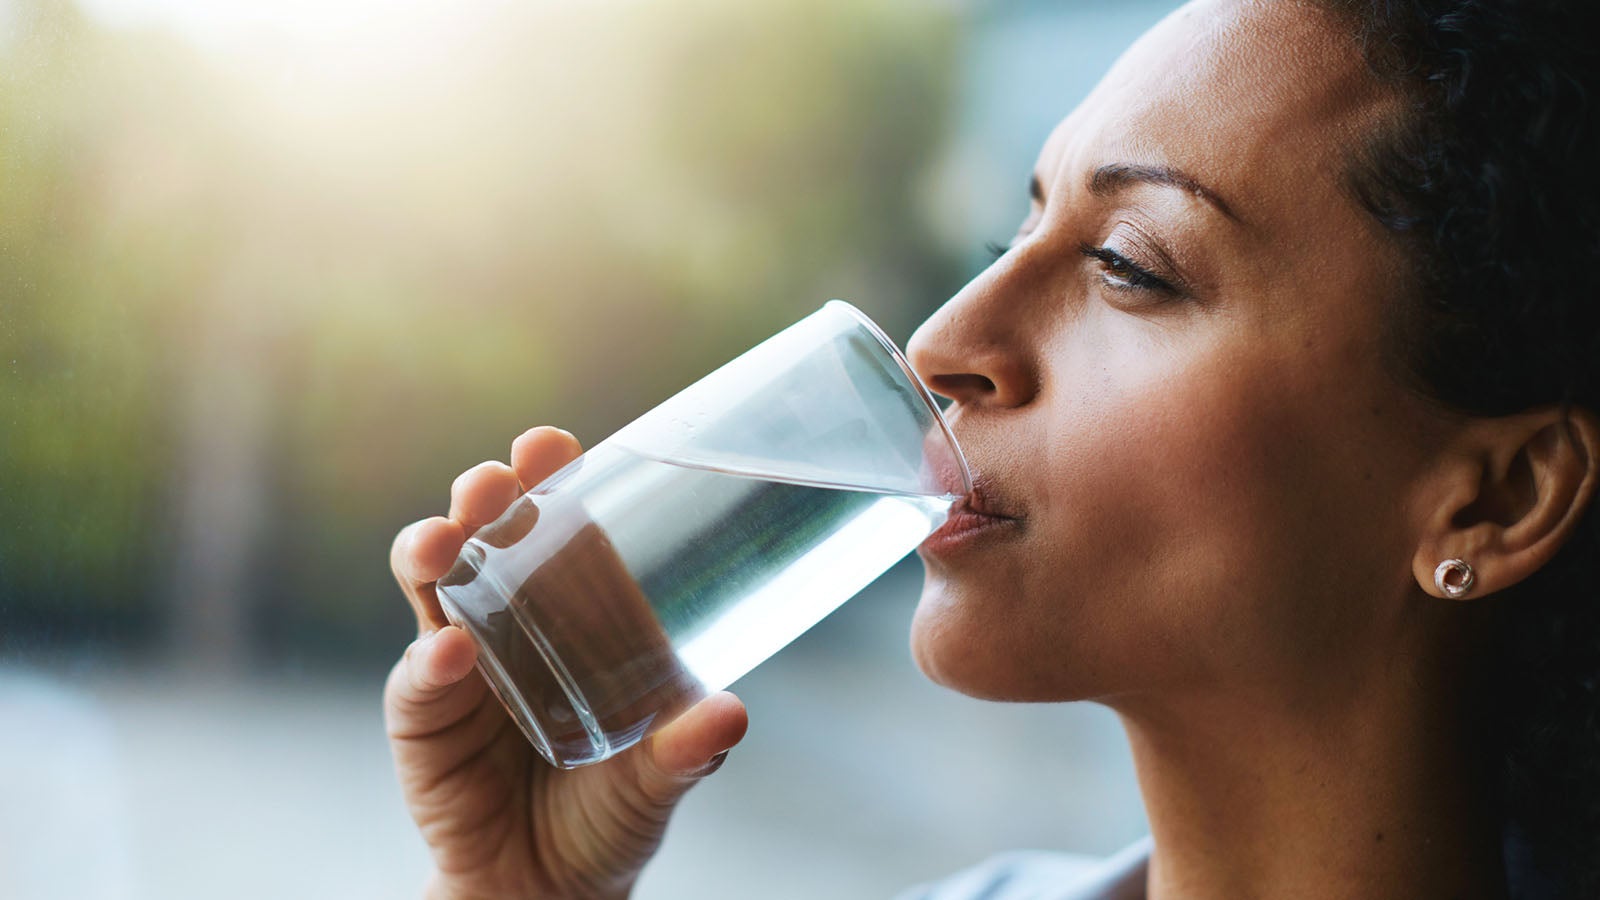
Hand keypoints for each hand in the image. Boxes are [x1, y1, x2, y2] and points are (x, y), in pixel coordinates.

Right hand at [385, 426, 748, 898]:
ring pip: (430, 584)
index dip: (548, 475)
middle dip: (481, 496)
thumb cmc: (612, 811)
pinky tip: (448, 656)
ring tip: (444, 544)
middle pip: (484, 532)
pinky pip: (417, 680)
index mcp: (574, 609)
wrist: (549, 888)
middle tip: (491, 484)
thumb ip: (689, 749)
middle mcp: (509, 618)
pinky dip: (428, 664)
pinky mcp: (423, 717)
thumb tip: (731, 713)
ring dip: (431, 552)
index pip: (556, 522)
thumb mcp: (660, 777)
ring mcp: (459, 662)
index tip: (551, 443)